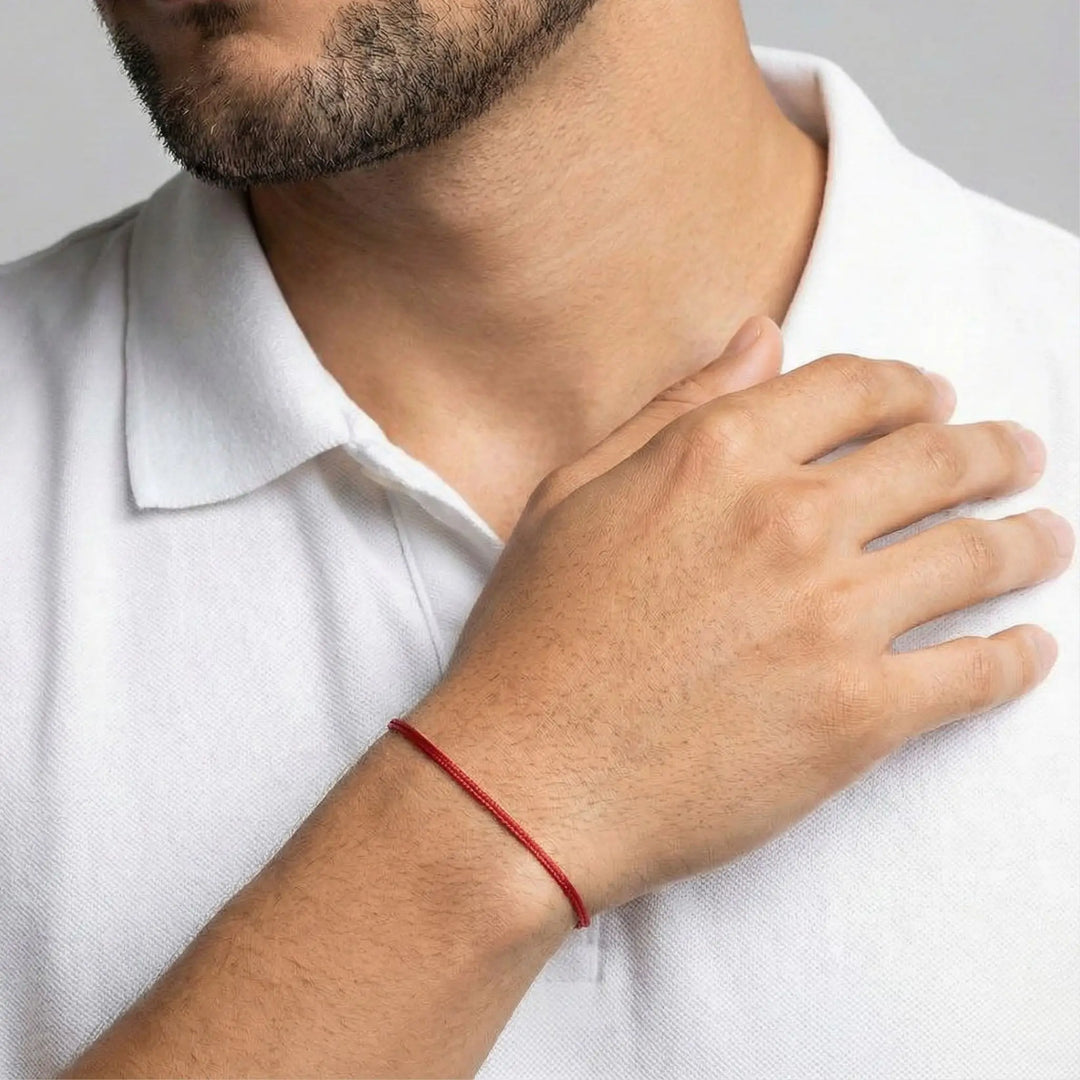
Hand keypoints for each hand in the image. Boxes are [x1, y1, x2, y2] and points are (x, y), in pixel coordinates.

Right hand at [401, 317, 1074, 926]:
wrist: (526, 777)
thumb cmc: (535, 636)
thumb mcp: (576, 492)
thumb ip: (675, 408)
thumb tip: (758, 337)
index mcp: (721, 454)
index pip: (854, 389)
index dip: (908, 387)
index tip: (935, 398)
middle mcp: (789, 518)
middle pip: (935, 460)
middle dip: (992, 450)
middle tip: (1018, 456)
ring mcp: (833, 618)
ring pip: (976, 555)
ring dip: (1028, 540)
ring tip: (1047, 537)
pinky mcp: (860, 716)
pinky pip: (975, 672)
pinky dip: (1018, 657)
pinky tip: (1030, 646)